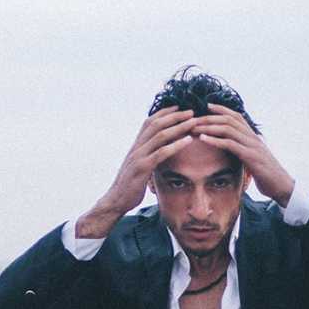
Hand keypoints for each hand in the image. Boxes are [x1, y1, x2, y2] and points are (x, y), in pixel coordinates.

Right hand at [76, 107, 196, 237]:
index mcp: (136, 146)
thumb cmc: (129, 186)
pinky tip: (188, 141)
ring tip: (193, 122)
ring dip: (179, 126)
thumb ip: (148, 157)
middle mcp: (136, 147)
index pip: (149, 122)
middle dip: (175, 116)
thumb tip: (160, 153)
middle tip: (191, 111)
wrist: (116, 201)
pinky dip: (176, 145)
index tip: (179, 108)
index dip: (164, 113)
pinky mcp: (142, 168)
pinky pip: (161, 153)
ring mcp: (138, 157)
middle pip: (156, 124)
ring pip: (160, 135)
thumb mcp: (139, 167)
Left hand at [196, 103, 295, 206]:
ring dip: (209, 127)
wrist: (282, 186)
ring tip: (194, 128)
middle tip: (193, 119)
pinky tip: (203, 139)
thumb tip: (232, 150)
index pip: (236, 117)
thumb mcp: (253, 159)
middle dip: (210, 118)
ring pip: (228, 129)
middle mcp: (253, 138)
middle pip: (229, 120)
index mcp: (253, 137)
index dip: (222, 109)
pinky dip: (215, 140)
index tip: (207, 106)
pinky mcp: (251, 157)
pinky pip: (230, 144)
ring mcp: (252, 146)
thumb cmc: (267, 175)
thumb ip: (244, 151)